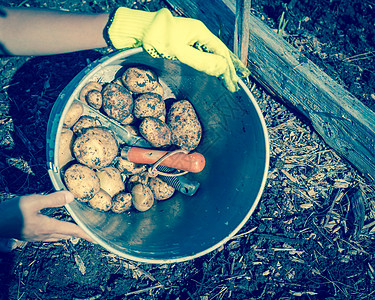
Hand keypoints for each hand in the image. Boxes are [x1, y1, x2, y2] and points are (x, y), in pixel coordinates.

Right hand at [0, 191, 94, 242]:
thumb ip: (53, 199)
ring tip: (77, 231)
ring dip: (69, 234)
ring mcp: (36, 236)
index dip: (86, 234)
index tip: (97, 238)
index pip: (72, 231)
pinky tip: (56, 230)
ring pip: (58, 237)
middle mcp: (44, 234)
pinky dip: (58, 233)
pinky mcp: (30, 235)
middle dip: (79, 234)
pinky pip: (49, 237)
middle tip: (90, 233)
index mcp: (48, 227)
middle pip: (67, 235)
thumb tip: (71, 197)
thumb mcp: (33, 201)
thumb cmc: (12, 212)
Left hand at [107, 8, 249, 91]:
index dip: (229, 69)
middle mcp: (198, 33)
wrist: (137, 31)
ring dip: (220, 67)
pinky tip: (212, 70)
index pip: (221, 52)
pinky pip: (202, 54)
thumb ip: (201, 61)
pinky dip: (209, 63)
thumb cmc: (156, 39)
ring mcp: (190, 37)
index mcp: (200, 32)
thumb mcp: (179, 52)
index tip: (233, 84)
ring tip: (229, 78)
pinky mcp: (182, 43)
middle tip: (234, 85)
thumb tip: (221, 69)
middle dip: (228, 69)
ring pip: (211, 53)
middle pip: (218, 52)